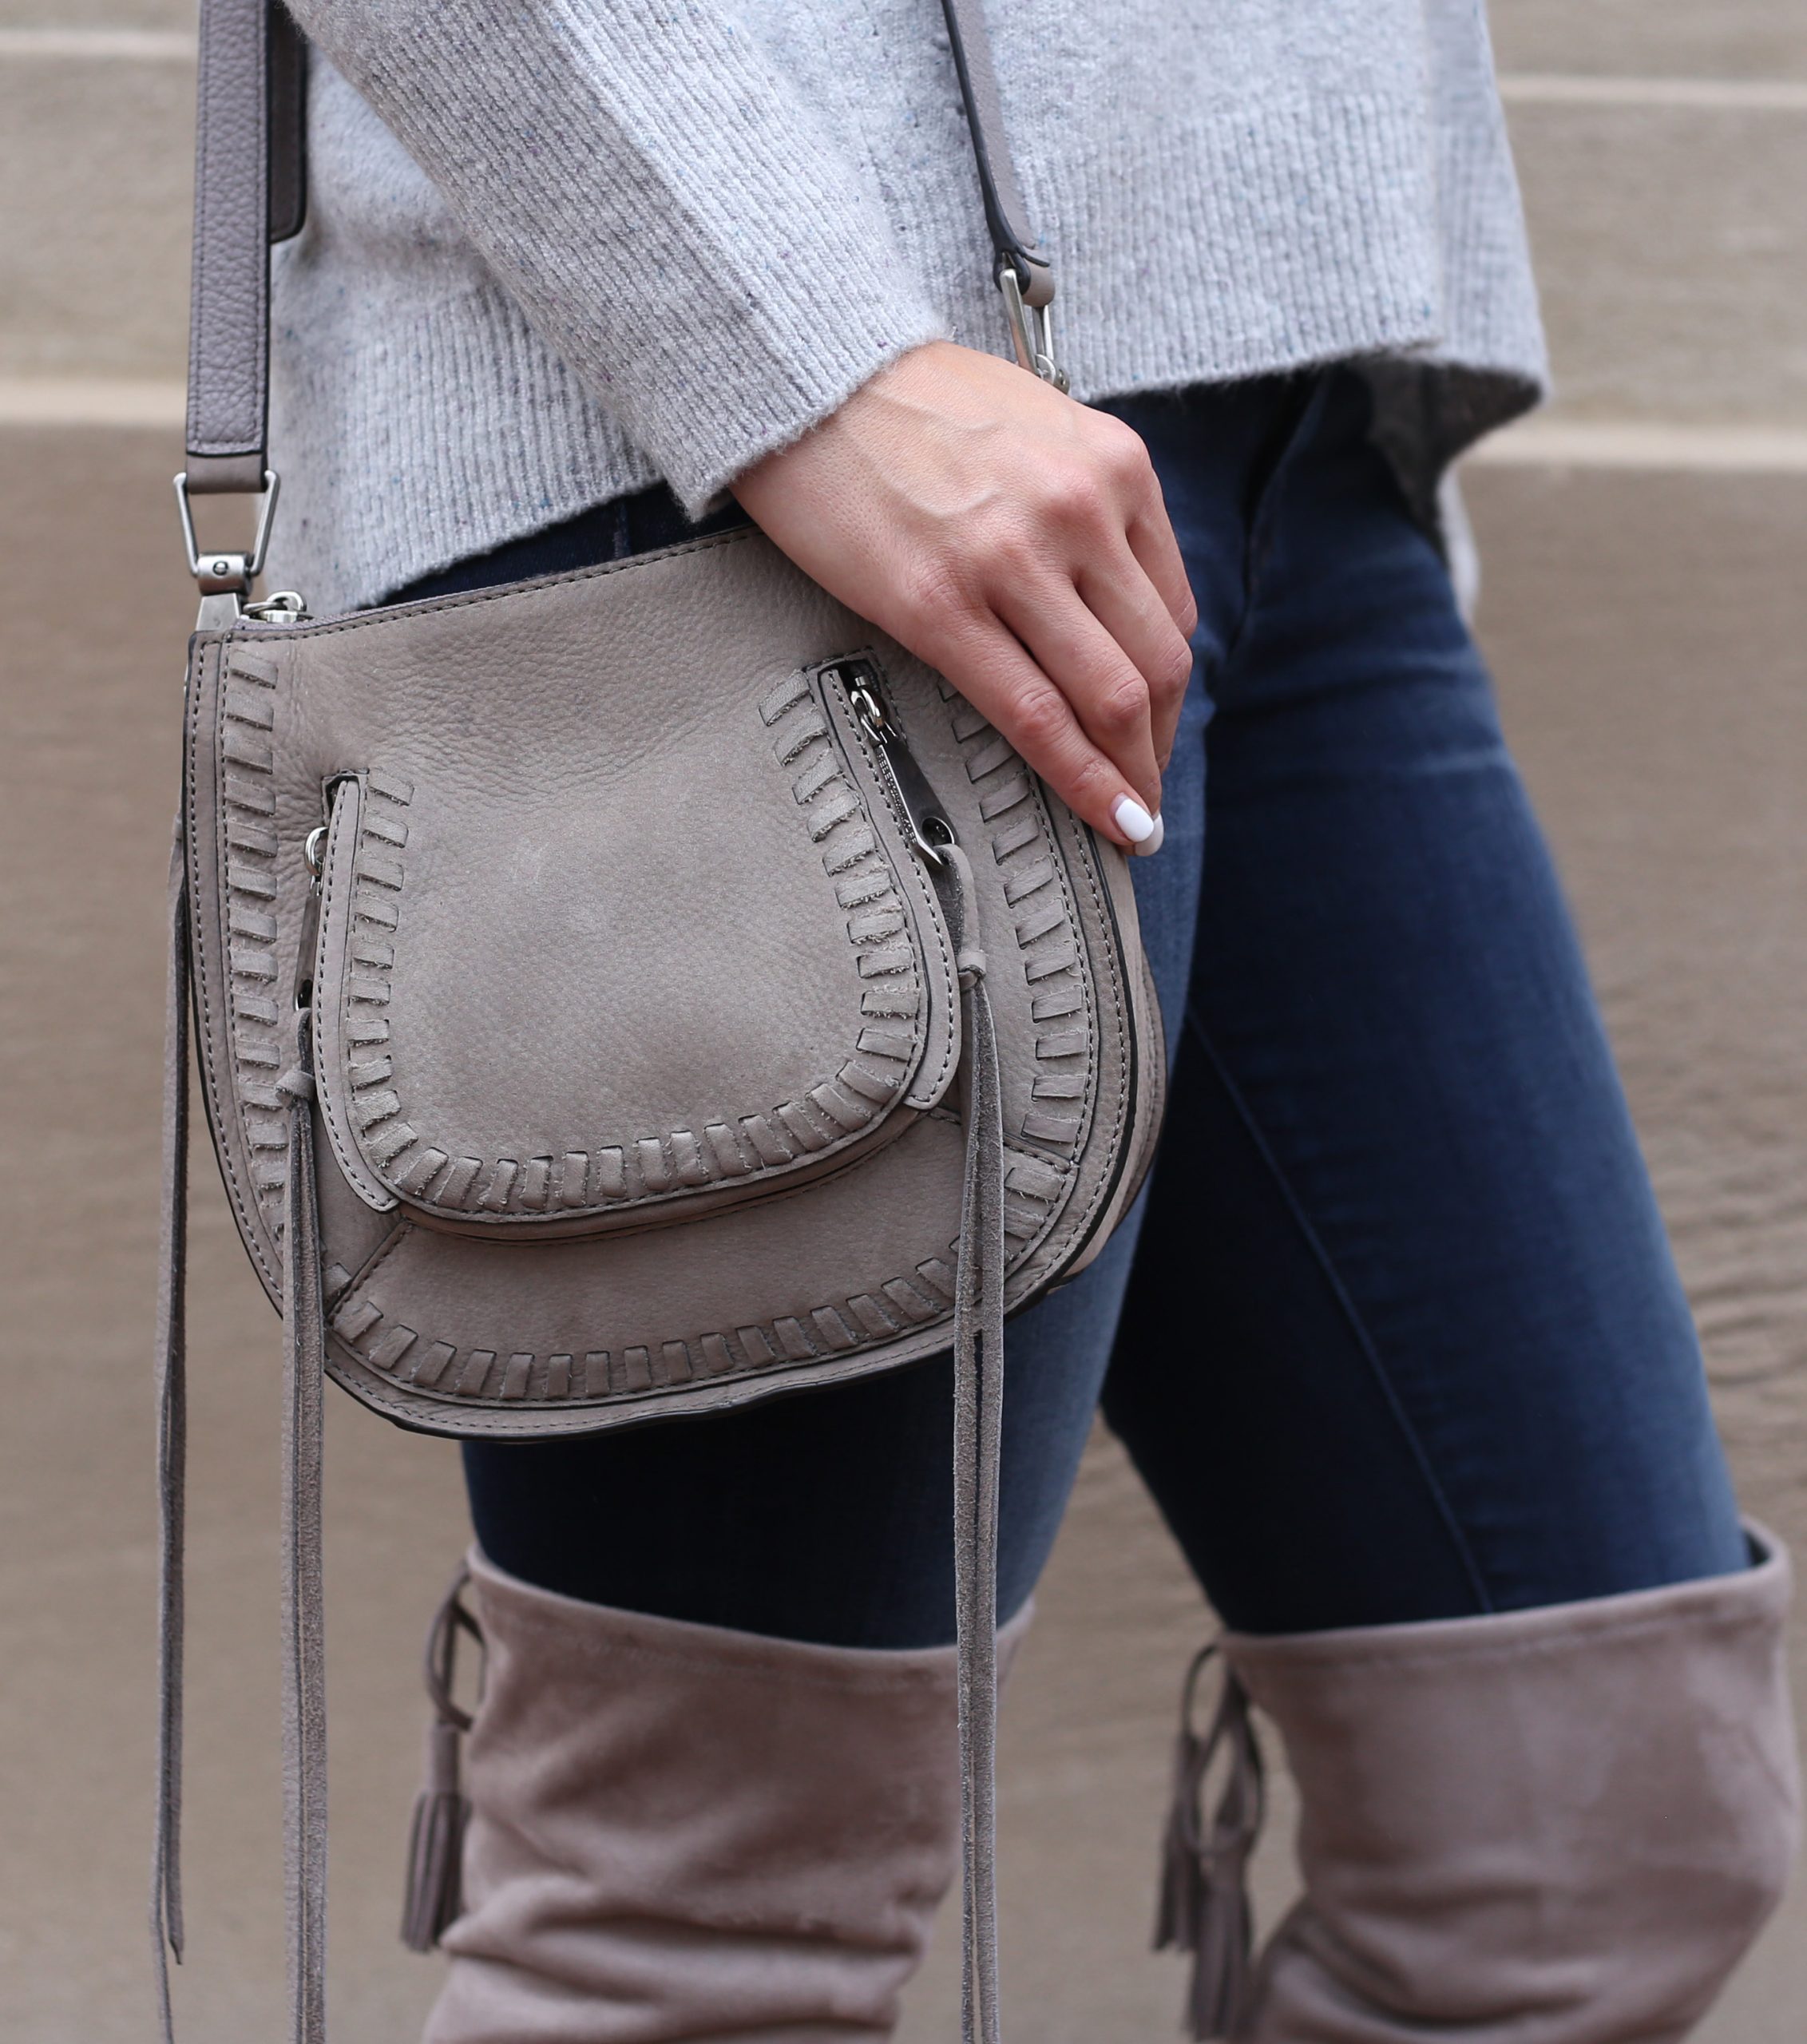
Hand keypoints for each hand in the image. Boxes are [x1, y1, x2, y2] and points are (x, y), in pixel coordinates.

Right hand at [733, 341, 1195, 851]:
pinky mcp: (939, 606)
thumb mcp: (1038, 427)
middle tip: (1146, 793)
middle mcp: (1080, 510)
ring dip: (1131, 775)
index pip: (1171, 608)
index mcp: (1115, 466)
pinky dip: (1082, 779)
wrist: (808, 371)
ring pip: (1110, 698)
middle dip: (1159, 745)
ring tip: (1129, 820)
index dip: (1168, 689)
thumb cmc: (912, 403)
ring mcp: (1012, 561)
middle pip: (1156, 663)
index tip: (1155, 730)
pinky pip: (1034, 715)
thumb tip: (1108, 605)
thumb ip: (1087, 504)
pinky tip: (1104, 817)